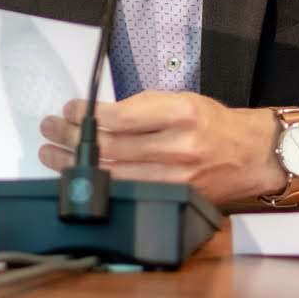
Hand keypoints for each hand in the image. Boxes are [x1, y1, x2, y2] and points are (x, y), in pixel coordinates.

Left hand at [38, 92, 283, 205]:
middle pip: (110, 146)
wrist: (248, 155)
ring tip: (51, 153)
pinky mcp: (172, 197)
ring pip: (112, 173)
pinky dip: (97, 182)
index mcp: (180, 115)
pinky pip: (126, 190)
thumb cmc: (212, 124)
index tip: (70, 109)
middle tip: (51, 128)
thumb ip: (140, 107)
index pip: (120, 117)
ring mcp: (174, 179)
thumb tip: (95, 115)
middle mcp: (178, 148)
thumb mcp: (180, 100)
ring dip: (74, 163)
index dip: (87, 115)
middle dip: (71, 137)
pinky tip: (79, 175)